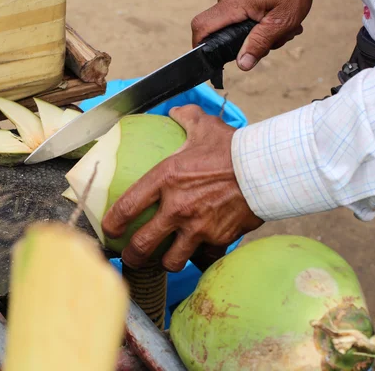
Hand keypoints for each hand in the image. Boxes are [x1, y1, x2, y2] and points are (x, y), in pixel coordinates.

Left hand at [101, 105, 263, 271]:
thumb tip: (174, 112)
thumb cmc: (233, 148)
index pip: (127, 206)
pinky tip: (199, 252)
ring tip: (164, 260)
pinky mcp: (219, 240)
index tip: (108, 230)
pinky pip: (204, 257)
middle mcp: (177, 208)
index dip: (111, 223)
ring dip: (165, 262)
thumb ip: (185, 117)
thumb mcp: (204, 126)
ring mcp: (198, 228)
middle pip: (142, 245)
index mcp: (166, 179)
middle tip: (130, 258)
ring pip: (171, 261)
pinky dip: (201, 256)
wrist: (266, 169)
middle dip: (132, 256)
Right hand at [191, 0, 316, 70]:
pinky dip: (259, 23)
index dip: (200, 46)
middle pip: (221, 32)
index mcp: (234, 3)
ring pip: (235, 25)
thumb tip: (242, 64)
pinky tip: (276, 20)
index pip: (201, 26)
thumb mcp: (281, 21)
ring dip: (258, 33)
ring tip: (280, 29)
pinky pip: (242, 15)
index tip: (212, 60)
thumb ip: (260, 44)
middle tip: (271, 42)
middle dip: (244, 44)